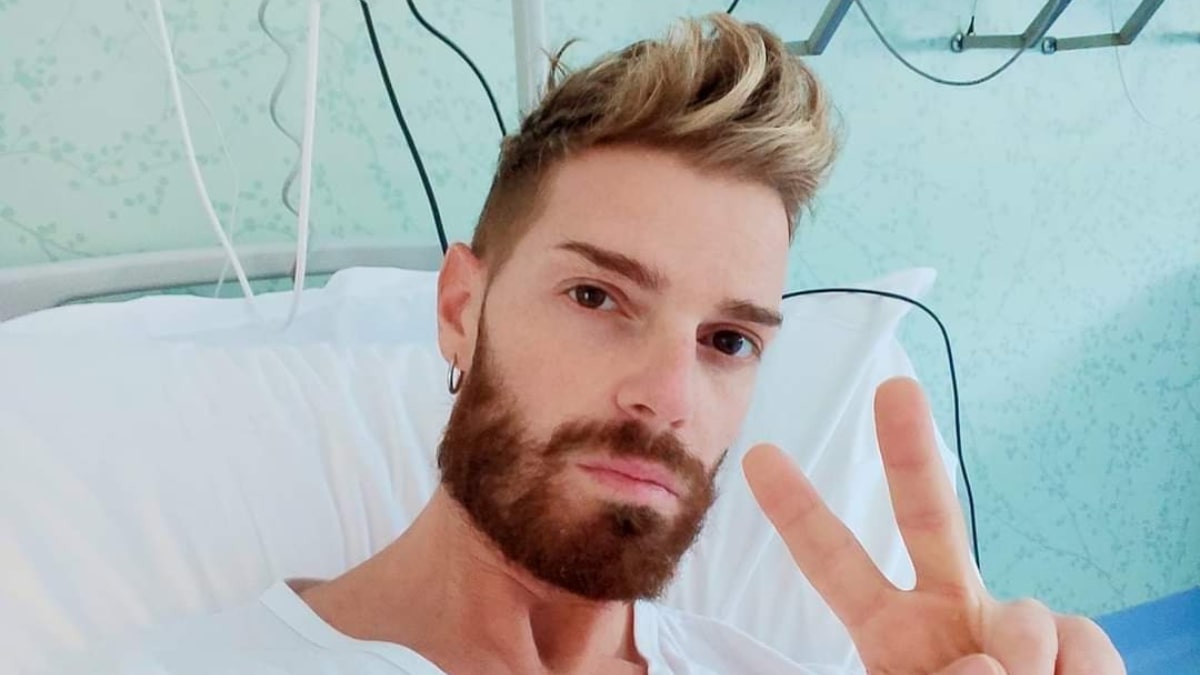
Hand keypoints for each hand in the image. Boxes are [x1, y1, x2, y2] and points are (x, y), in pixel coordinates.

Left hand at [743, 377, 1124, 674]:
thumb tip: (988, 663)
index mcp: (888, 632)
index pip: (833, 563)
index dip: (798, 512)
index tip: (758, 458)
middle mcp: (946, 610)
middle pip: (928, 516)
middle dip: (912, 452)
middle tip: (896, 388)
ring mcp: (1010, 624)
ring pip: (1024, 618)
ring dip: (1022, 669)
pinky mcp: (1076, 643)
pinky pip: (1080, 642)